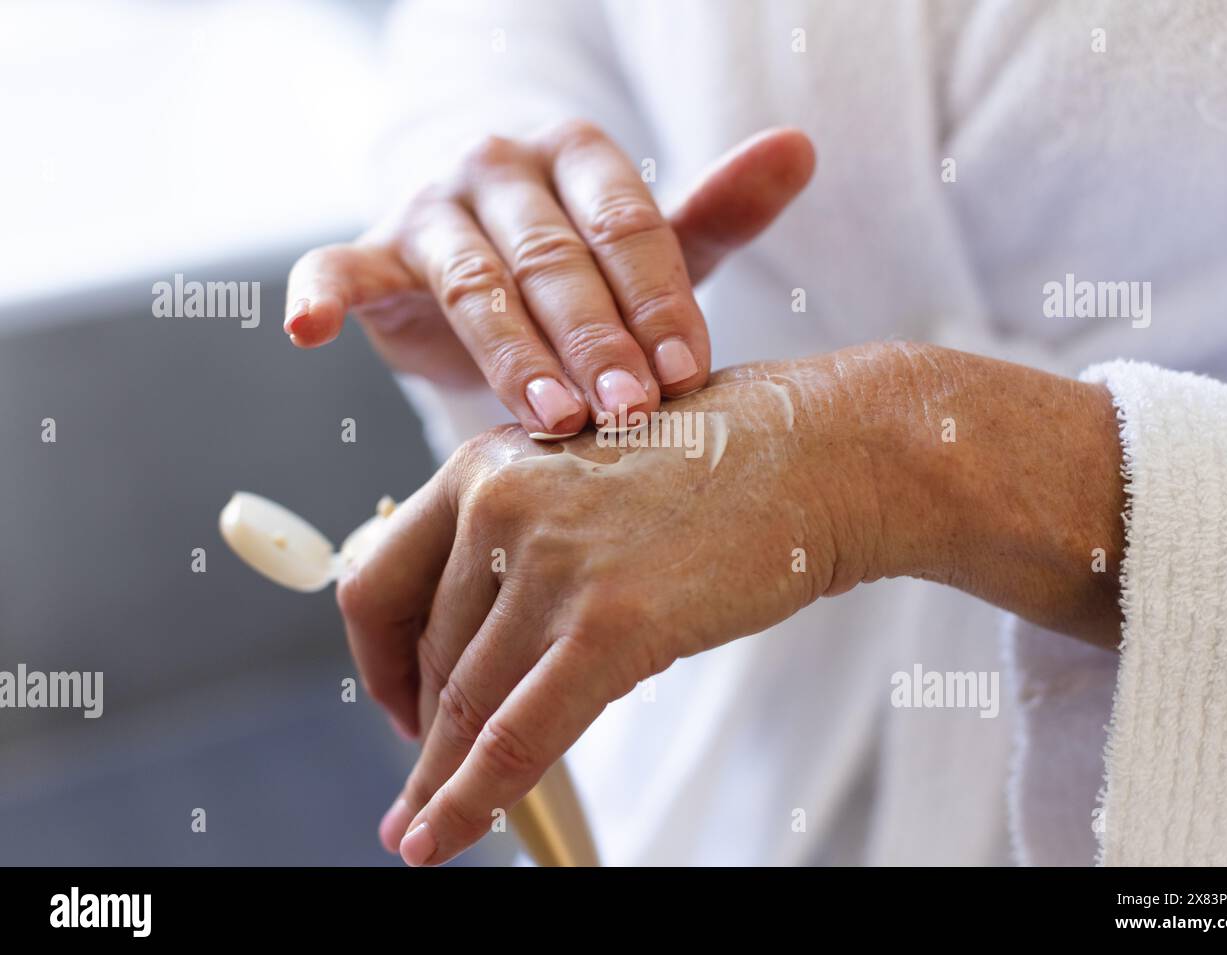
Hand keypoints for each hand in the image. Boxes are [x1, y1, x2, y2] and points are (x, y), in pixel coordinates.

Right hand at [284, 122, 814, 436]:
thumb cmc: (584, 261)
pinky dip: (323, 294)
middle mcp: (502, 168)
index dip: (656, 302)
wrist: (489, 257)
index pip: (625, 226)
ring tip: (547, 418)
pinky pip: (340, 267)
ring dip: (508, 351)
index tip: (687, 375)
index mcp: (579, 156)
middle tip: (628, 414)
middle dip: (594, 341)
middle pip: (554, 259)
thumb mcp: (650, 244)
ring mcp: (433, 207)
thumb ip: (717, 209)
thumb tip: (800, 146)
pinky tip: (308, 329)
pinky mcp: (373, 250)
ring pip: (474, 282)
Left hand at [337, 354, 888, 864]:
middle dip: (422, 732)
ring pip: (464, 703)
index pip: (380, 582)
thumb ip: (522, 542)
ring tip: (424, 826)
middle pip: (427, 654)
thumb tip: (482, 639)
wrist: (813, 453)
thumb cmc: (717, 465)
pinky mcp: (610, 624)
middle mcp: (499, 508)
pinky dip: (471, 798)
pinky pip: (517, 735)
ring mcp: (552, 565)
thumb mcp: (584, 478)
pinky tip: (440, 837)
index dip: (376, 663)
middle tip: (421, 783)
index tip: (394, 705)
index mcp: (484, 469)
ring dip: (439, 780)